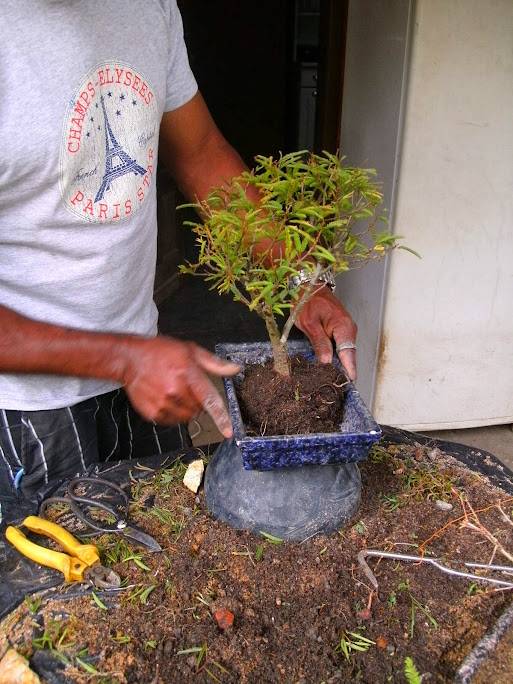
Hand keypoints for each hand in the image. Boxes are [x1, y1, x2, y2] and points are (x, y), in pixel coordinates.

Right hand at [121, 336, 239, 437]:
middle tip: (187, 388)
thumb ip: (214, 364)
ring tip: (175, 392)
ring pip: (186, 417)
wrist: (130, 358)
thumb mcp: (190, 351)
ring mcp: (162, 403)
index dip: (221, 418)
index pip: (209, 401)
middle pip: (199, 410)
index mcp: (188, 375)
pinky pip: (172, 421)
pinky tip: (165, 398)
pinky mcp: (152, 412)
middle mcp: (175, 391)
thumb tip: (235, 368)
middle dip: (198, 402)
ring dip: (186, 409)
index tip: (228, 432)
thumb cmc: (161, 352)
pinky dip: (173, 413)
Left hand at [294, 287, 357, 381]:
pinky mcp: (340, 330)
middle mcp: (348, 328)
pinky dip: (335, 356)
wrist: (308, 285)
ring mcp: (345, 329)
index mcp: (343, 326)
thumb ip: (319, 343)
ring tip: (331, 380)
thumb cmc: (307, 301)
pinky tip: (328, 366)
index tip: (349, 383)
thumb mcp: (309, 323)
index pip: (348, 353)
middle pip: (348, 355)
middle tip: (335, 386)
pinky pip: (340, 346)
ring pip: (344, 352)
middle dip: (343, 370)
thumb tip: (327, 362)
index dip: (349, 369)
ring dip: (339, 364)